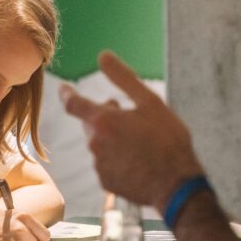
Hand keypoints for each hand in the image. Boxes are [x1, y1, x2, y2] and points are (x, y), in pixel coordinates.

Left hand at [59, 51, 202, 211]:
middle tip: (130, 118)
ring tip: (141, 143)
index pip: (73, 104)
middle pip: (92, 124)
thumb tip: (103, 55)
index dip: (67, 94)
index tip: (64, 89)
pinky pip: (106, 164)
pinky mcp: (106, 182)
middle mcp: (95, 144)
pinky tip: (139, 161)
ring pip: (100, 145)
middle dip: (106, 118)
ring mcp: (99, 165)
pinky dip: (118, 159)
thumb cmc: (167, 141)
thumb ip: (123, 77)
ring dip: (113, 139)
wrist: (177, 185)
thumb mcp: (150, 102)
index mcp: (103, 121)